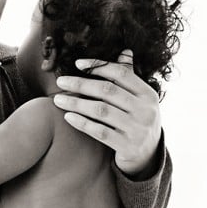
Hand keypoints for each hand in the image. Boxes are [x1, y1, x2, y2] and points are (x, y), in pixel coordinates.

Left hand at [53, 50, 161, 174]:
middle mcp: (145, 110)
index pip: (121, 73)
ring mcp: (137, 129)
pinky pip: (99, 132)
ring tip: (58, 100)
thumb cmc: (138, 121)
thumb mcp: (140, 101)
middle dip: (80, 84)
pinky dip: (82, 123)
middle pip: (107, 91)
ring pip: (101, 111)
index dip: (98, 66)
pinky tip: (68, 117)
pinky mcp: (127, 147)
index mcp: (148, 94)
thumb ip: (130, 79)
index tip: (77, 64)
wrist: (148, 156)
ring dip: (76, 103)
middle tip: (60, 81)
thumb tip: (125, 52)